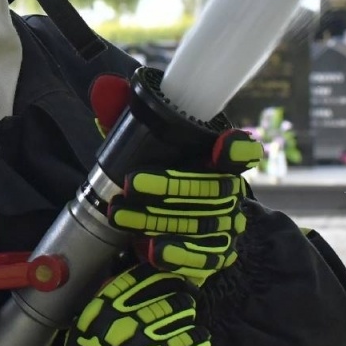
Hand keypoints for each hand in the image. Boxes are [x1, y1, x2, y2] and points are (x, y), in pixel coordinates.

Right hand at [48, 268, 228, 345]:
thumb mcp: (83, 334)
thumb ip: (108, 304)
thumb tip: (138, 276)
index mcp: (109, 316)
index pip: (156, 282)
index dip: (171, 287)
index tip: (174, 296)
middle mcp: (135, 335)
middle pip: (182, 307)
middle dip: (184, 318)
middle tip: (178, 332)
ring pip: (201, 339)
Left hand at [106, 130, 260, 286]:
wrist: (158, 224)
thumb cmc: (152, 172)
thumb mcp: (136, 143)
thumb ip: (123, 116)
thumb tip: (104, 88)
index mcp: (217, 160)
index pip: (242, 152)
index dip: (238, 149)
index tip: (223, 147)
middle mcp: (229, 192)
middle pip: (210, 189)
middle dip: (167, 185)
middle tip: (129, 184)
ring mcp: (225, 226)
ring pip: (200, 223)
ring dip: (156, 219)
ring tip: (119, 215)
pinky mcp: (215, 255)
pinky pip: (202, 257)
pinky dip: (176, 253)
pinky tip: (150, 249)